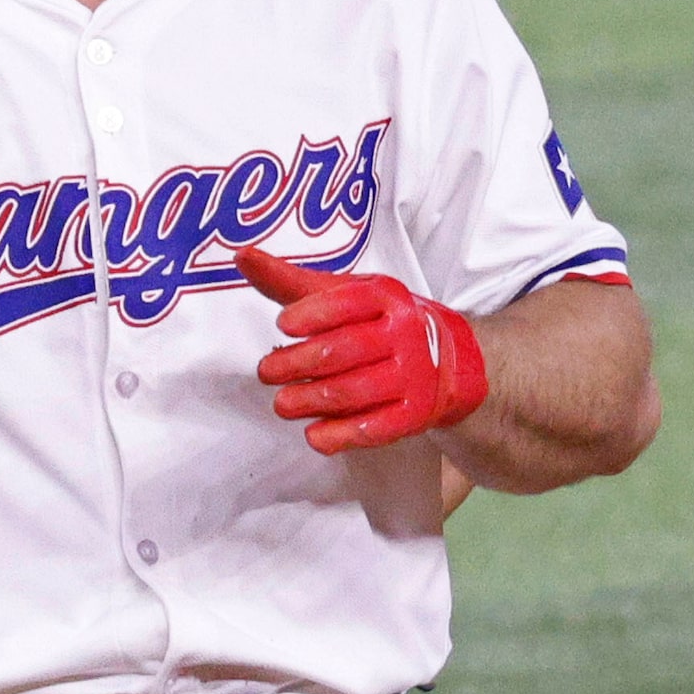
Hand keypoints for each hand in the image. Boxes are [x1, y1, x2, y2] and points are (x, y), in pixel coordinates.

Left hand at [238, 246, 488, 455]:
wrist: (451, 359)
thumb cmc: (381, 321)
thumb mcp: (344, 294)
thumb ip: (291, 282)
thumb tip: (242, 257)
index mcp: (387, 297)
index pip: (348, 302)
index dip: (313, 313)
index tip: (283, 324)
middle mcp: (404, 334)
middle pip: (345, 350)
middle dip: (298, 363)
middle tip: (267, 371)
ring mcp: (412, 376)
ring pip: (355, 391)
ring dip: (312, 400)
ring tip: (282, 404)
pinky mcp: (414, 414)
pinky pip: (376, 428)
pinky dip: (342, 435)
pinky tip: (314, 435)